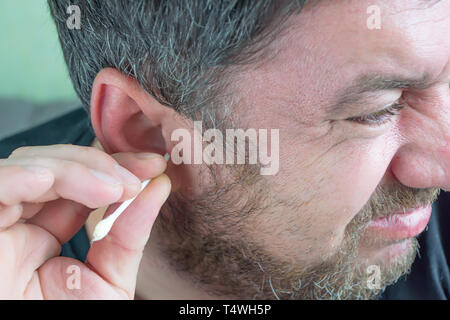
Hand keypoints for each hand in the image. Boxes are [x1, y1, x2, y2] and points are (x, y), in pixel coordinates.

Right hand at [0, 144, 169, 298]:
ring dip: (73, 169)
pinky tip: (50, 181)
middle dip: (99, 164)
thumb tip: (158, 186)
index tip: (152, 164)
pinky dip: (17, 178)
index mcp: (42, 236)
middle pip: (52, 168)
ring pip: (26, 169)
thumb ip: (129, 235)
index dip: (113, 168)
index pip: (77, 185)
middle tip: (137, 175)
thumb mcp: (107, 282)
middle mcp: (15, 226)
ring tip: (114, 188)